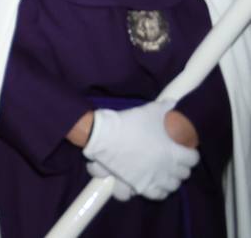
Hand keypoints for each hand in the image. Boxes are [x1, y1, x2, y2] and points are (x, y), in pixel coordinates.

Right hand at [82, 101, 198, 200]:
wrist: (104, 137)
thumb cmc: (130, 124)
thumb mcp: (150, 111)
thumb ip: (165, 108)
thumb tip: (173, 103)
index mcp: (174, 152)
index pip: (192, 158)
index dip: (190, 152)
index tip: (185, 148)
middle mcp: (168, 169)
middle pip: (184, 174)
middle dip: (181, 167)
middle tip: (174, 159)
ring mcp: (155, 179)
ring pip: (172, 186)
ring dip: (171, 180)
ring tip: (165, 173)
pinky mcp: (141, 186)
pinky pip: (156, 195)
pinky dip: (157, 191)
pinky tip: (154, 184)